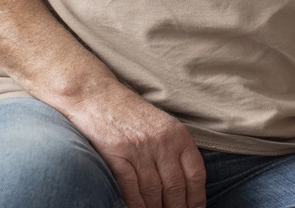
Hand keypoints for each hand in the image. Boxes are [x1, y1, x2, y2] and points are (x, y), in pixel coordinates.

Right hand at [63, 85, 206, 207]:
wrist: (98, 97)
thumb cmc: (131, 114)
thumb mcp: (162, 125)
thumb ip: (175, 150)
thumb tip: (185, 184)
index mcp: (178, 135)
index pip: (195, 173)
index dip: (197, 198)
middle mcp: (162, 142)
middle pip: (176, 187)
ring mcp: (140, 149)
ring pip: (154, 191)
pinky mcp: (117, 155)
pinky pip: (131, 188)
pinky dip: (137, 205)